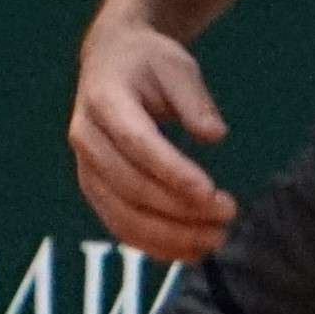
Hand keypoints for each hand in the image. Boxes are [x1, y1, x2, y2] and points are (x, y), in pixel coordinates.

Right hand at [69, 15, 236, 261]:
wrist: (110, 63)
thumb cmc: (148, 63)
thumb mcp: (177, 65)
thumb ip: (195, 100)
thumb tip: (214, 135)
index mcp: (104, 100)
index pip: (137, 143)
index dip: (172, 172)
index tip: (211, 192)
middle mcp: (86, 137)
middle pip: (131, 185)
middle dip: (180, 208)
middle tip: (228, 213)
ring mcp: (86, 167)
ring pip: (123, 214)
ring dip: (170, 235)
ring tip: (215, 239)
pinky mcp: (94, 188)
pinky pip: (120, 226)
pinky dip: (154, 245)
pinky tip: (190, 250)